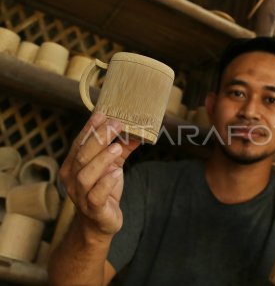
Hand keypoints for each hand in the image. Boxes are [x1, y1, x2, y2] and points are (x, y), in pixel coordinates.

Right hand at [59, 112, 139, 237]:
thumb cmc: (104, 190)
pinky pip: (96, 195)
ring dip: (102, 159)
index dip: (90, 128)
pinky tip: (117, 172)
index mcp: (73, 165)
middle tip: (116, 124)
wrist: (99, 223)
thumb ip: (122, 148)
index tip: (103, 113)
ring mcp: (80, 195)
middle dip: (98, 137)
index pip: (79, 143)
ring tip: (117, 147)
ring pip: (86, 175)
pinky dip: (106, 182)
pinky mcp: (93, 209)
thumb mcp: (113, 166)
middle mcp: (72, 179)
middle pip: (82, 155)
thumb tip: (138, 131)